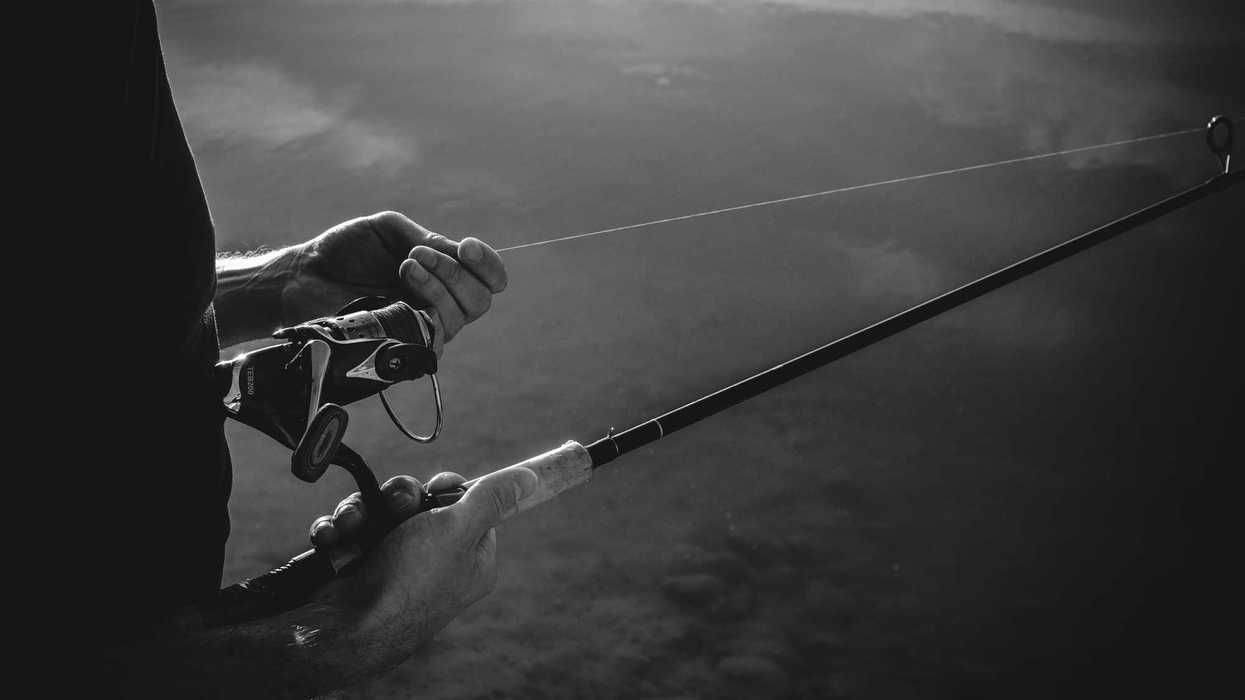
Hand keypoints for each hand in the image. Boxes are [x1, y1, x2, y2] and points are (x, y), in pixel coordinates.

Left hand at [281, 211, 507, 342]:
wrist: (303, 276)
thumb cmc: (344, 251)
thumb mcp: (390, 230)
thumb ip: (429, 238)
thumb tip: (460, 253)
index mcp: (443, 274)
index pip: (489, 279)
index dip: (488, 265)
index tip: (467, 247)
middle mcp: (439, 303)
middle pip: (480, 301)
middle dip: (457, 274)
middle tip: (417, 255)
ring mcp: (422, 327)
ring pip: (458, 318)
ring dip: (438, 286)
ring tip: (405, 265)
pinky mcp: (404, 347)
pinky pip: (434, 337)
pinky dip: (423, 308)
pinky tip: (397, 290)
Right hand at [311, 466, 537, 671]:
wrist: (349, 626)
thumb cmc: (411, 580)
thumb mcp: (459, 529)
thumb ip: (492, 498)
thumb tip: (529, 479)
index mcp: (470, 556)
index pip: (467, 504)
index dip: (446, 490)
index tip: (434, 489)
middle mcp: (434, 561)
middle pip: (418, 502)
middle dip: (396, 499)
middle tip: (395, 512)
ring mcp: (393, 564)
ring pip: (379, 511)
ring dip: (361, 512)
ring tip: (355, 527)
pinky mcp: (359, 565)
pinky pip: (351, 530)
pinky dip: (340, 530)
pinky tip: (336, 539)